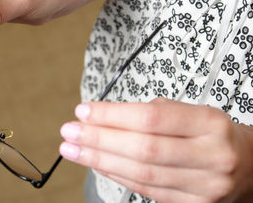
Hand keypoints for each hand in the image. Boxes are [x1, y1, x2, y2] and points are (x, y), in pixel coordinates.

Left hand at [59, 98, 252, 201]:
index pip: (152, 117)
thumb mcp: (194, 112)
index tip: (84, 111)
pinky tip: (97, 165)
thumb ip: (156, 113)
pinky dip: (117, 176)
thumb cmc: (213, 133)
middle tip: (69, 131)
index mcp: (211, 124)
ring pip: (141, 174)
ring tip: (73, 149)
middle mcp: (211, 157)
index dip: (113, 115)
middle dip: (99, 140)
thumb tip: (106, 118)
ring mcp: (204, 187)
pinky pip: (146, 191)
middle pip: (143, 149)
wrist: (251, 166)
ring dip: (100, 161)